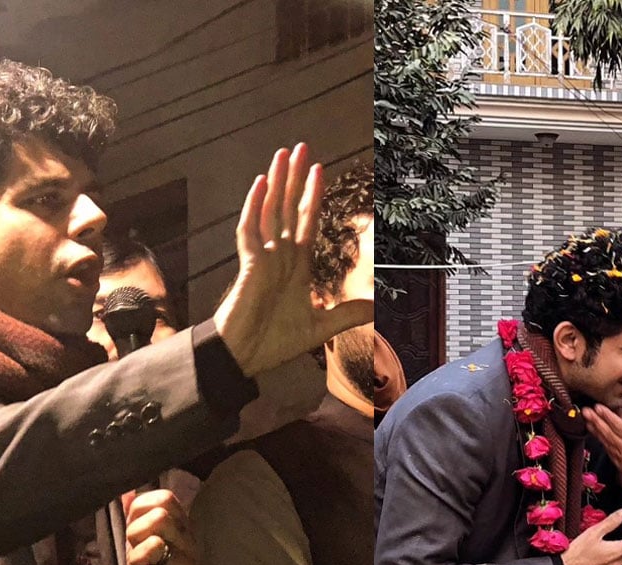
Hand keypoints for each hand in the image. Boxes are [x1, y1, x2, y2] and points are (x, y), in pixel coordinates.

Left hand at [124, 489, 194, 564]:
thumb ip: (135, 513)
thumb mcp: (140, 537)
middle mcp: (188, 541)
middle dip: (136, 532)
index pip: (164, 498)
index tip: (134, 526)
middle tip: (134, 548)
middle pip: (161, 517)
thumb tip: (125, 491)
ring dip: (136, 558)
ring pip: (155, 544)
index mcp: (181, 524)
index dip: (139, 510)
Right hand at [212, 144, 372, 375]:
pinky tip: (260, 184)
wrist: (245, 359)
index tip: (319, 170)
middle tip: (301, 147)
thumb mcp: (320, 327)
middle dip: (295, 178)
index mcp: (295, 266)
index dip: (312, 196)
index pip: (306, 222)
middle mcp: (279, 256)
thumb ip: (346, 314)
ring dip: (276, 182)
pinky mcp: (249, 266)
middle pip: (288, 208)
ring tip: (281, 154)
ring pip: (270, 211)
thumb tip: (376, 308)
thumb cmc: (274, 342)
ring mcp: (262, 258)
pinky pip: (250, 231)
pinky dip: (254, 207)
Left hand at [584, 399, 621, 500]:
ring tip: (587, 421)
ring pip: (605, 441)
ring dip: (595, 430)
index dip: (607, 415)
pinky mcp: (621, 466)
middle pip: (607, 432)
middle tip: (585, 411)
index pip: (618, 424)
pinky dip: (601, 442)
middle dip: (595, 420)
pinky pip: (608, 451)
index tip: (598, 406)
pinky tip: (597, 438)